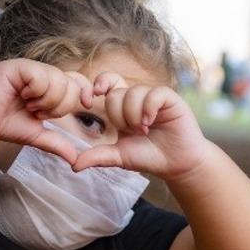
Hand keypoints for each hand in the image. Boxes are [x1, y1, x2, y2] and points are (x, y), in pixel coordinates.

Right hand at [0, 59, 93, 163]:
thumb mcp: (35, 135)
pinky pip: (42, 76)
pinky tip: (22, 95)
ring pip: (59, 80)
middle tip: (38, 111)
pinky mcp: (21, 66)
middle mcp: (42, 74)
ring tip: (28, 104)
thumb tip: (75, 160)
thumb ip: (56, 143)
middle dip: (59, 106)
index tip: (88, 104)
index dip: (85, 91)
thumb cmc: (2, 123)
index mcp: (48, 87)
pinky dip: (35, 91)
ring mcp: (32, 68)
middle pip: (72, 84)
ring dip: (45, 100)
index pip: (77, 82)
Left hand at [71, 72, 210, 180]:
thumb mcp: (118, 156)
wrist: (175, 164)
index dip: (97, 85)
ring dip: (134, 116)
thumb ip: (97, 156)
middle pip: (115, 93)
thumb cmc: (148, 157)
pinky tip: (150, 122)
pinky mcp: (169, 99)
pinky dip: (148, 108)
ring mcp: (153, 97)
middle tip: (132, 131)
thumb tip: (73, 165)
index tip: (88, 100)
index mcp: (122, 107)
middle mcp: (136, 98)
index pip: (106, 84)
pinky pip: (153, 94)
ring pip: (133, 93)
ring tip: (144, 130)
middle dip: (119, 116)